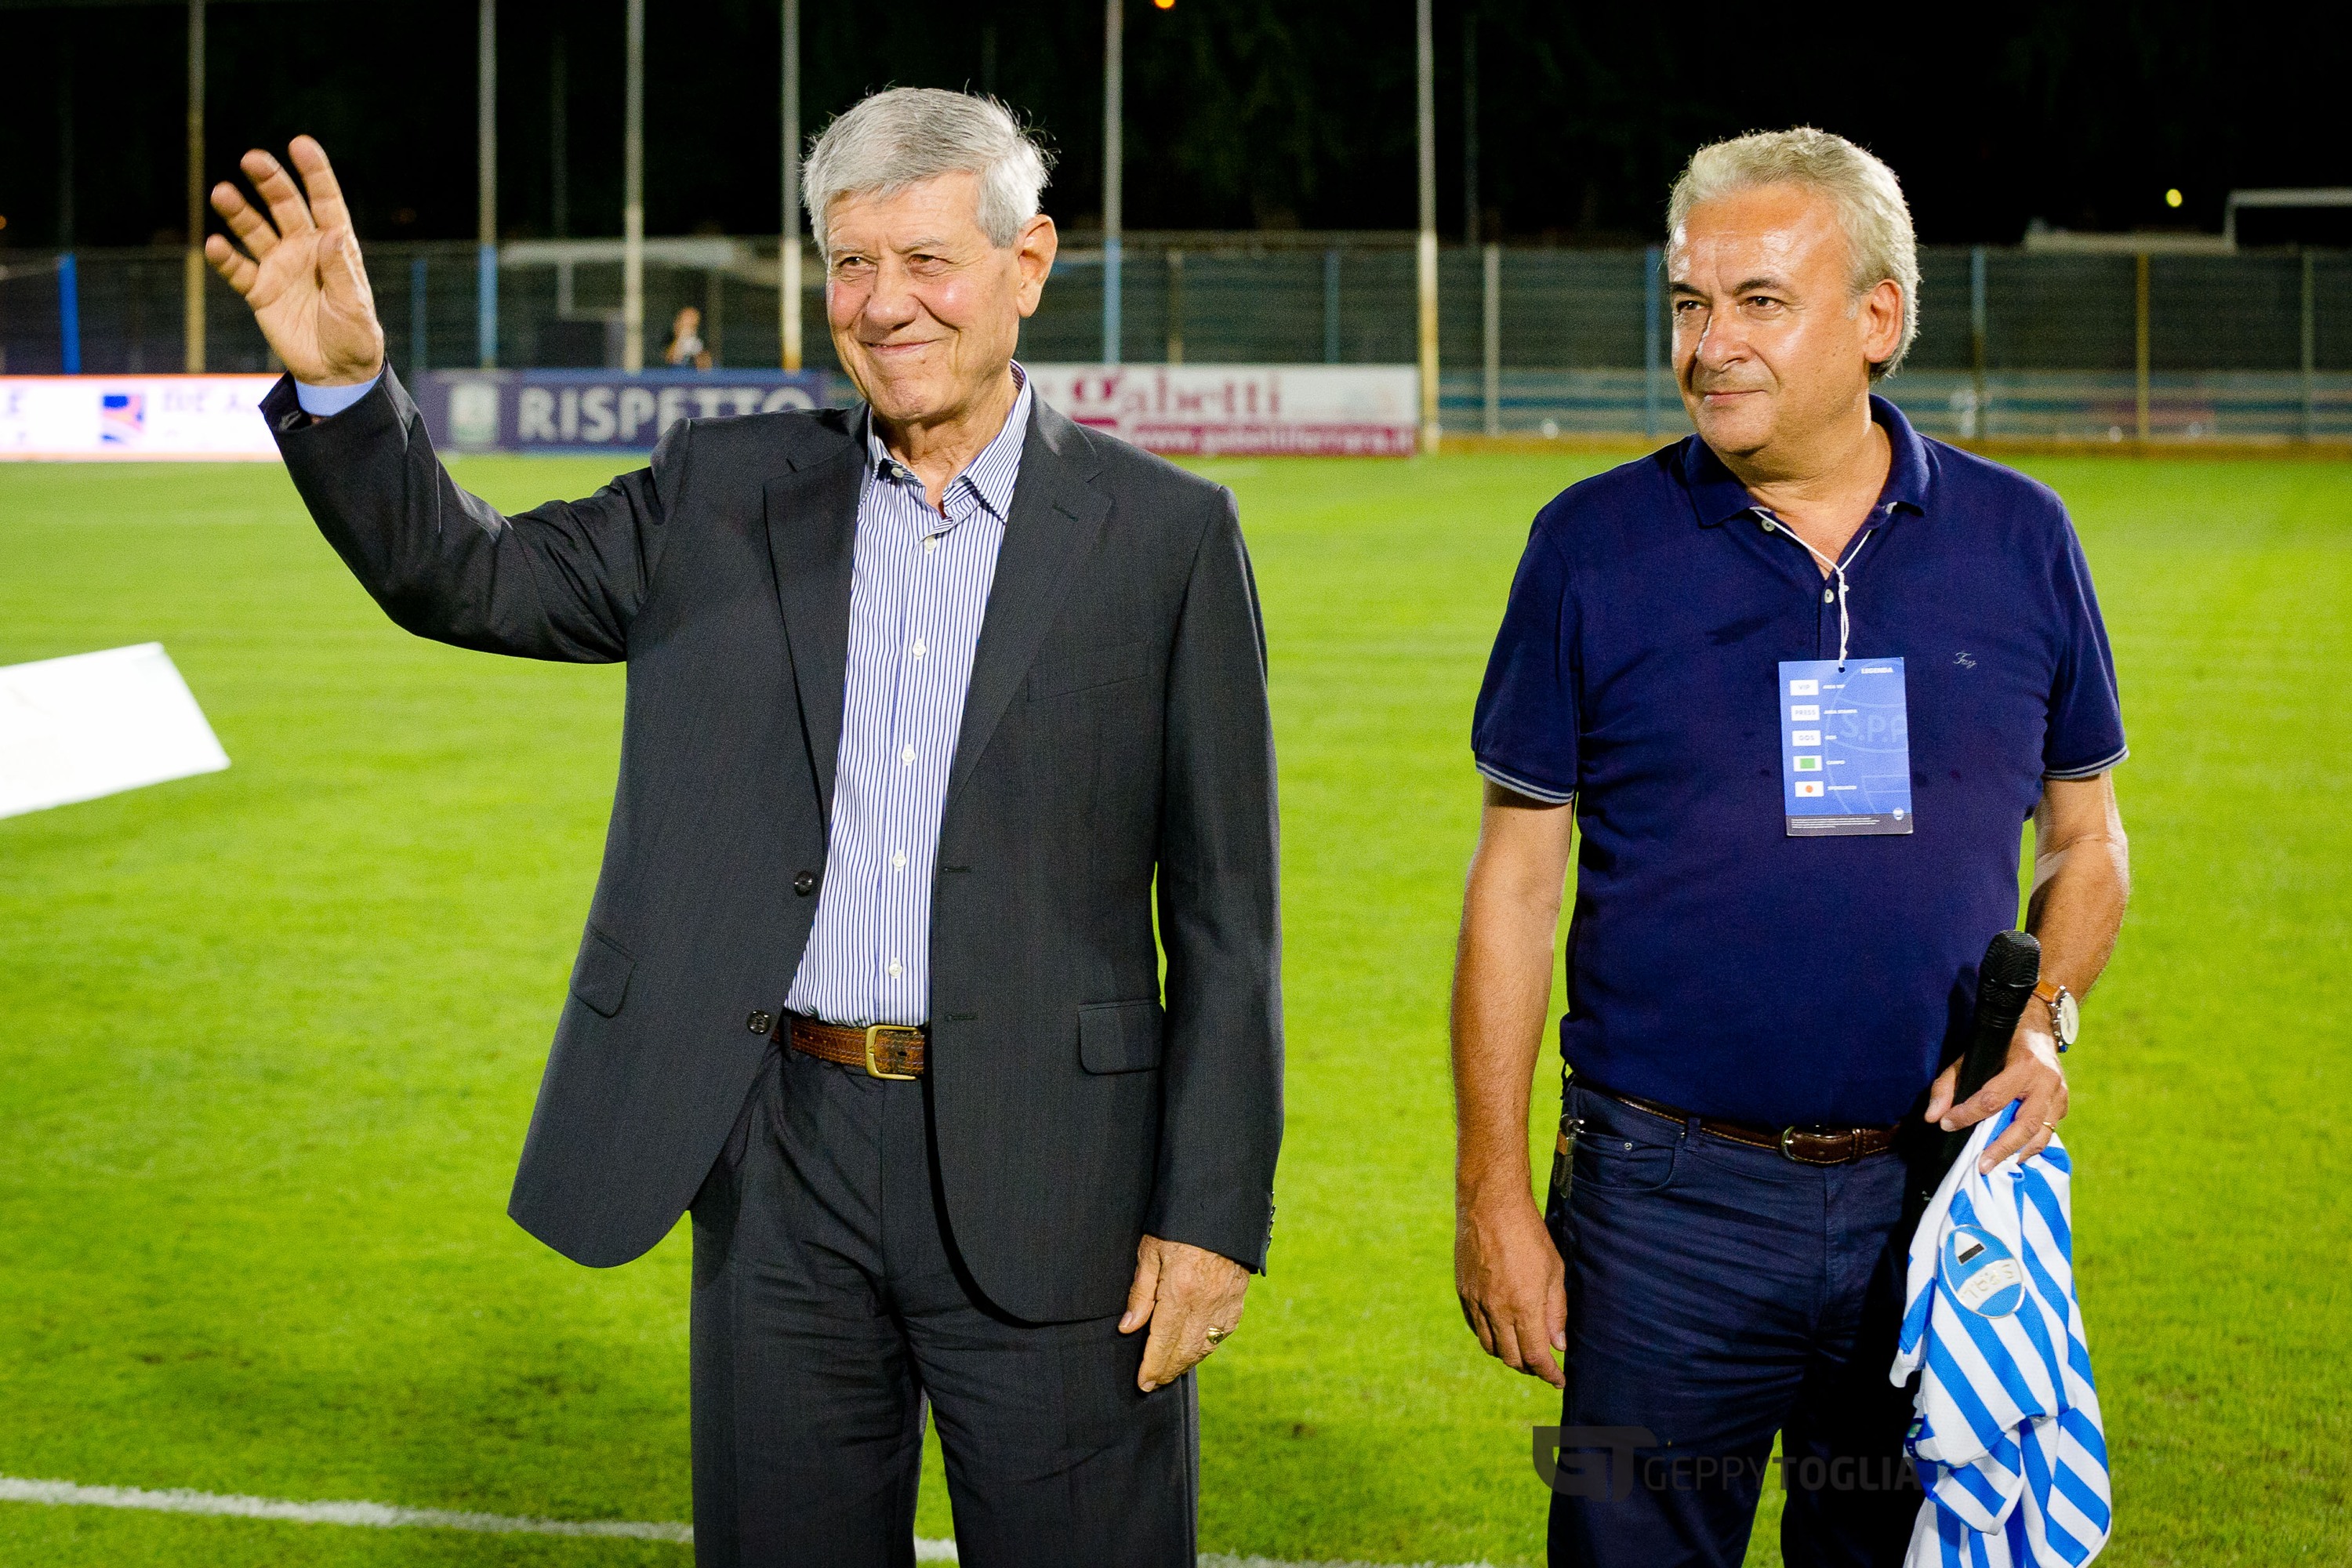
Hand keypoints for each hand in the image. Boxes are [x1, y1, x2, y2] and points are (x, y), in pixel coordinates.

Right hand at [205, 137, 385, 386]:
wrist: (335, 372)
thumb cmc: (355, 337)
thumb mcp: (353, 306)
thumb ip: (341, 271)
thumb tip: (333, 233)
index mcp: (335, 247)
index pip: (324, 202)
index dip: (314, 173)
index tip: (300, 144)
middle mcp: (304, 249)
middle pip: (285, 206)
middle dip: (270, 182)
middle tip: (253, 159)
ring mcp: (280, 267)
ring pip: (255, 230)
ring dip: (239, 212)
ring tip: (222, 193)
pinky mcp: (259, 291)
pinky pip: (237, 269)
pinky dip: (224, 257)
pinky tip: (214, 244)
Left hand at [1119, 1235, 1248, 1392]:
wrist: (1219, 1207)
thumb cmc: (1178, 1225)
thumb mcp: (1150, 1251)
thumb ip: (1140, 1292)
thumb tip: (1128, 1328)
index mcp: (1180, 1292)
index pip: (1163, 1342)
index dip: (1152, 1367)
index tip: (1143, 1384)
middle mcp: (1205, 1303)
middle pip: (1185, 1351)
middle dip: (1168, 1371)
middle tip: (1153, 1384)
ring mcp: (1225, 1303)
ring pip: (1205, 1346)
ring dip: (1187, 1363)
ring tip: (1170, 1372)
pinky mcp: (1237, 1298)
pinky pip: (1223, 1333)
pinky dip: (1208, 1346)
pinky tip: (1196, 1350)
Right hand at [1455, 1188, 1565, 1388]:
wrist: (1490, 1205)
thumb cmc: (1529, 1235)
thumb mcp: (1554, 1271)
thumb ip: (1556, 1312)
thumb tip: (1559, 1345)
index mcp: (1523, 1306)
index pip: (1536, 1356)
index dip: (1549, 1374)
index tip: (1559, 1380)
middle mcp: (1497, 1310)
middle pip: (1512, 1358)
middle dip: (1530, 1368)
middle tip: (1543, 1367)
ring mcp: (1476, 1302)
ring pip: (1491, 1346)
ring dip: (1508, 1355)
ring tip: (1523, 1351)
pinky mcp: (1463, 1291)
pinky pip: (1475, 1327)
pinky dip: (1490, 1337)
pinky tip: (1501, 1331)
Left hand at [1926, 1006, 2069, 1171]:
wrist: (2038, 1030)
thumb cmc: (2000, 1045)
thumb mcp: (1970, 1056)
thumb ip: (1948, 1085)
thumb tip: (1933, 1117)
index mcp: (2023, 1065)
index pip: (1992, 1098)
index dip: (1967, 1114)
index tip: (1947, 1125)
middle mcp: (2046, 1082)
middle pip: (2024, 1125)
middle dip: (2000, 1148)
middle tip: (1981, 1166)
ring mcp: (2059, 1095)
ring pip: (2041, 1134)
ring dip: (2017, 1153)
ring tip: (1997, 1167)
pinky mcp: (2063, 1104)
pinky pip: (2048, 1132)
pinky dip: (2030, 1147)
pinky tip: (2013, 1156)